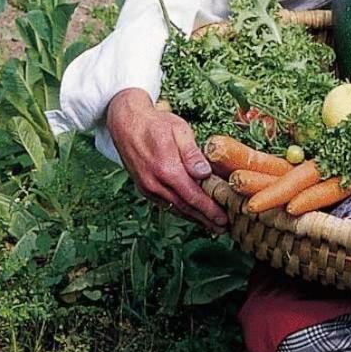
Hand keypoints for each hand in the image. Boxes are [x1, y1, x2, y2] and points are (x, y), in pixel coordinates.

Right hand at [106, 88, 228, 232]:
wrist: (125, 123)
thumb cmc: (156, 123)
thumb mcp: (179, 130)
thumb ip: (192, 154)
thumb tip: (205, 173)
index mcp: (167, 169)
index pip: (193, 196)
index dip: (210, 210)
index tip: (224, 219)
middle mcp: (155, 183)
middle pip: (185, 208)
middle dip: (205, 219)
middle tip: (223, 228)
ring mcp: (148, 187)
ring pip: (175, 208)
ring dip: (194, 218)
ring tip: (211, 225)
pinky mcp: (144, 188)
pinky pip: (165, 203)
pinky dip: (180, 210)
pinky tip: (192, 213)